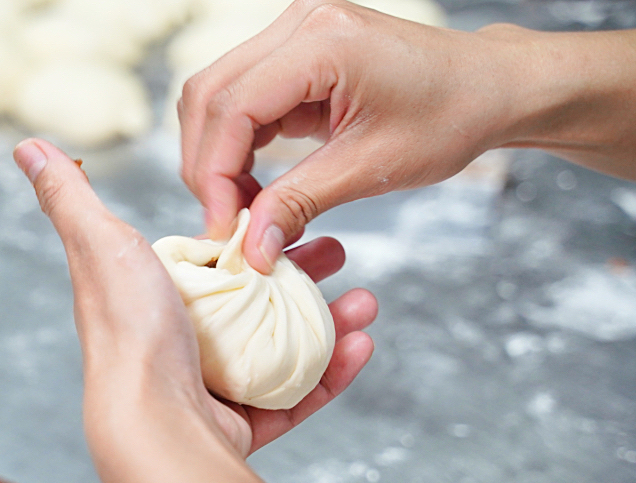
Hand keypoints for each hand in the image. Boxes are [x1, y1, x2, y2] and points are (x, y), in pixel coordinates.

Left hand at [13, 138, 376, 459]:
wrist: (153, 425)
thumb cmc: (127, 331)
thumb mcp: (99, 244)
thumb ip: (70, 197)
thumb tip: (27, 146)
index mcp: (151, 299)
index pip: (211, 258)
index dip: (253, 232)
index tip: (293, 208)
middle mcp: (179, 344)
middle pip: (254, 301)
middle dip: (303, 274)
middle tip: (339, 252)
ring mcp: (211, 389)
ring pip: (284, 348)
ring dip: (329, 321)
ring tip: (365, 301)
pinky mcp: (241, 427)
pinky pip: (298, 394)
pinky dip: (333, 370)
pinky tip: (363, 344)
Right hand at [178, 0, 525, 271]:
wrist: (487, 87)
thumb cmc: (449, 117)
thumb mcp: (372, 168)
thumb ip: (300, 203)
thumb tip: (249, 250)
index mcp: (324, 42)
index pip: (232, 107)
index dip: (214, 173)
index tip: (221, 228)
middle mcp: (300, 23)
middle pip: (207, 94)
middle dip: (204, 166)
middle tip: (222, 223)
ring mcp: (293, 33)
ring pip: (214, 96)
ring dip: (214, 156)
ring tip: (240, 206)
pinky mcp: (293, 52)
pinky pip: (238, 98)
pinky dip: (234, 146)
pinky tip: (252, 184)